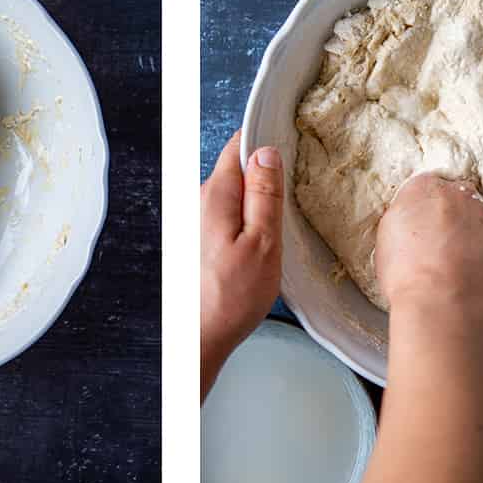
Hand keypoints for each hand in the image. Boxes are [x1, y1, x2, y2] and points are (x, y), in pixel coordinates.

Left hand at [200, 131, 284, 396]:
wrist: (197, 342)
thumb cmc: (231, 298)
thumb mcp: (263, 244)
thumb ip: (265, 194)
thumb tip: (266, 151)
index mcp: (214, 194)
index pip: (239, 145)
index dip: (265, 140)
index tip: (290, 145)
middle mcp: (196, 199)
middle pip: (236, 169)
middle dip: (262, 178)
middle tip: (288, 201)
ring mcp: (192, 220)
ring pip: (231, 195)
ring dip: (253, 204)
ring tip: (273, 231)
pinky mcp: (193, 239)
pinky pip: (223, 215)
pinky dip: (241, 222)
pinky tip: (253, 249)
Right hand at [374, 174, 482, 318]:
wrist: (440, 303)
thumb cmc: (406, 276)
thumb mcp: (388, 237)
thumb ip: (408, 217)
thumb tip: (418, 221)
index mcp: (424, 188)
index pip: (431, 191)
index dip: (432, 215)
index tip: (431, 234)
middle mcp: (461, 192)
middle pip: (463, 201)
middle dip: (459, 221)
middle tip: (450, 253)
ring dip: (482, 238)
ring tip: (470, 271)